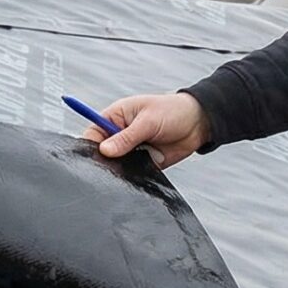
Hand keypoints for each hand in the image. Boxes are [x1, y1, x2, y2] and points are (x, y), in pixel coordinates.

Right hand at [86, 92, 210, 167]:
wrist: (199, 123)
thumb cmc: (172, 111)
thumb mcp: (148, 121)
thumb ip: (126, 137)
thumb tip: (105, 151)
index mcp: (115, 117)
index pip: (93, 133)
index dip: (89, 145)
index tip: (91, 157)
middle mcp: (120, 135)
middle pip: (102, 152)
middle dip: (104, 161)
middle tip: (108, 169)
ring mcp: (131, 150)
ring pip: (117, 165)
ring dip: (120, 170)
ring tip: (127, 171)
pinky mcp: (143, 163)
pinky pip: (133, 174)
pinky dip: (134, 176)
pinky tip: (138, 176)